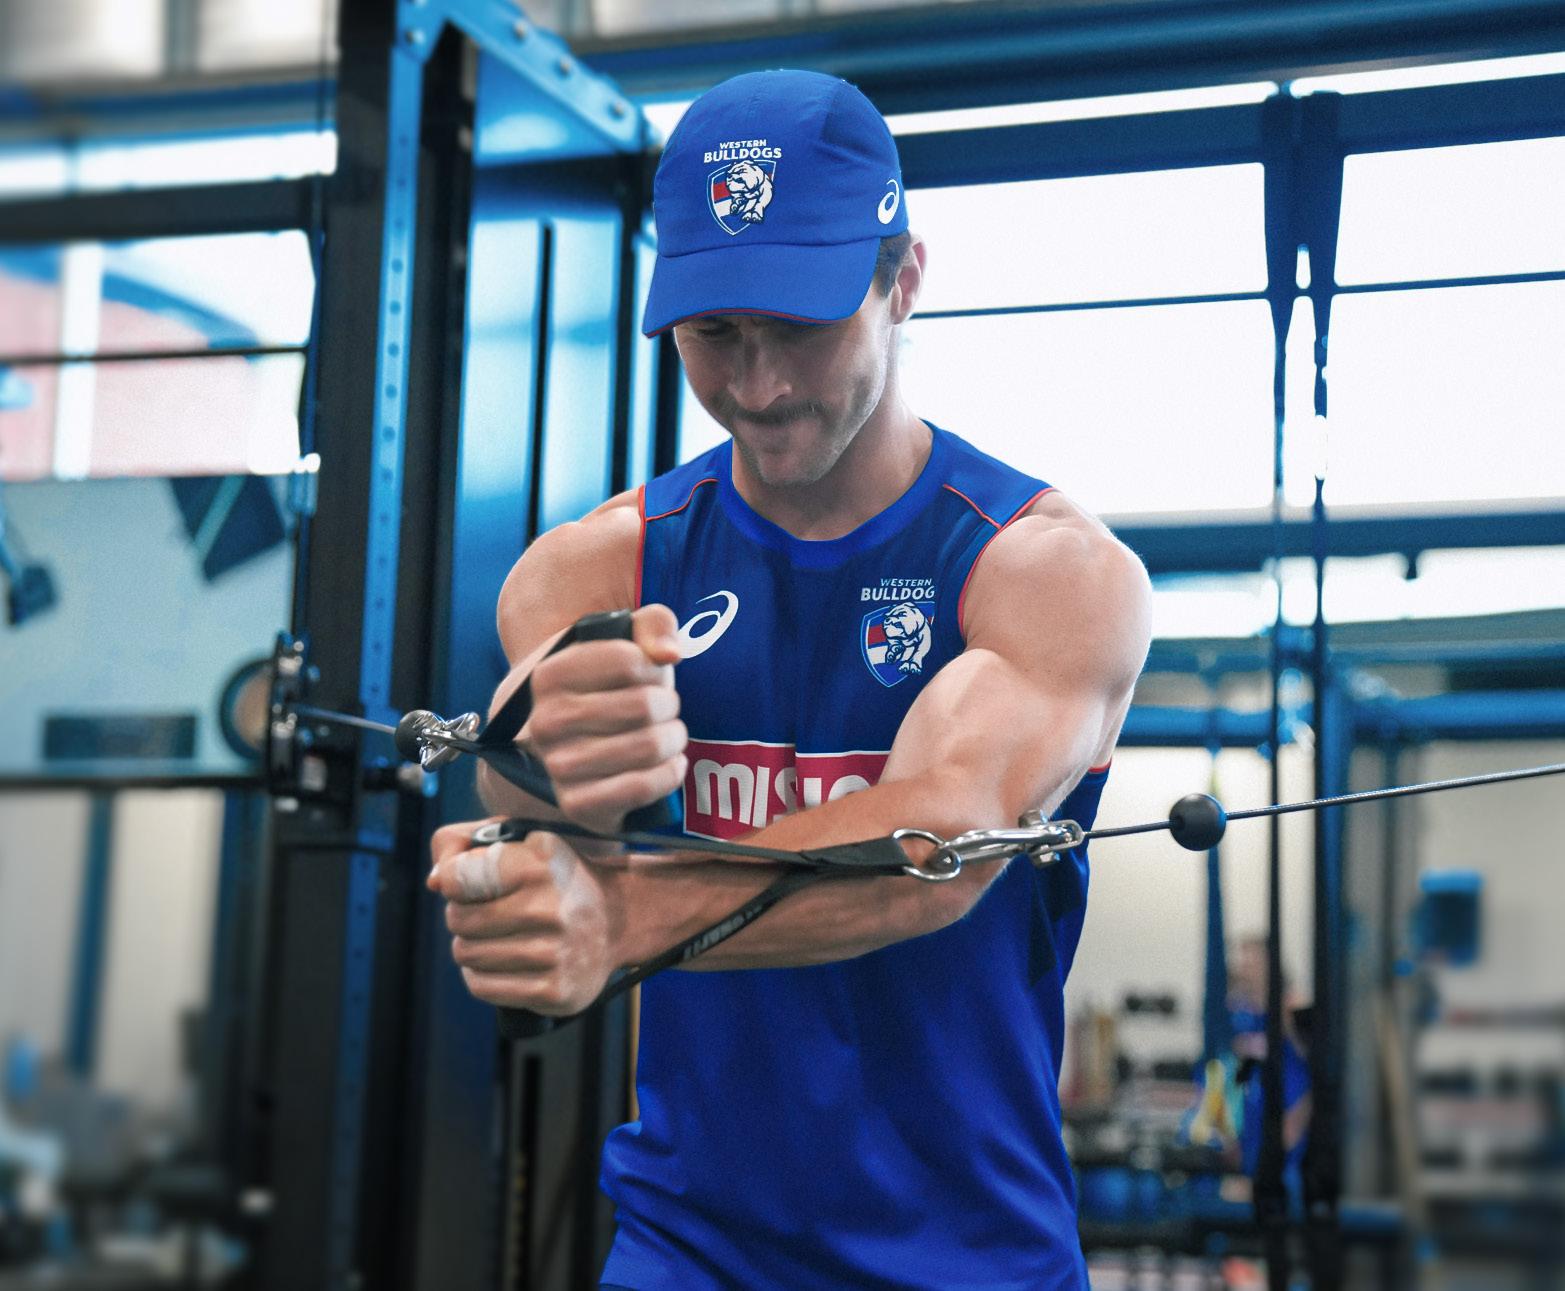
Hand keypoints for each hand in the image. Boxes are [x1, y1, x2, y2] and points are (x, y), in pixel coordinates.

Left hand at [428, 820, 623, 1015]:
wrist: (617, 920)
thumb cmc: (555, 878)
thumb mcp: (520, 842)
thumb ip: (464, 844)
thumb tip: (434, 881)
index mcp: (541, 863)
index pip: (458, 876)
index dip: (455, 880)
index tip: (472, 882)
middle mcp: (551, 908)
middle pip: (458, 919)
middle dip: (463, 915)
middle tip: (489, 911)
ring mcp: (555, 954)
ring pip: (466, 955)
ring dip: (472, 946)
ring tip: (498, 936)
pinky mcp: (554, 991)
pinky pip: (482, 987)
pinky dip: (481, 975)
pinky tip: (502, 962)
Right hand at [528, 604, 686, 832]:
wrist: (569, 746)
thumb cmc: (606, 687)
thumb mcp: (623, 643)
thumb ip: (652, 625)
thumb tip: (669, 653)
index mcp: (550, 674)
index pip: (628, 660)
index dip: (654, 667)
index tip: (651, 675)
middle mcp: (546, 721)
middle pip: (644, 705)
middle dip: (669, 705)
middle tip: (665, 708)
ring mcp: (558, 765)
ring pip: (649, 746)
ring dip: (674, 739)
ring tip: (668, 734)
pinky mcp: (578, 804)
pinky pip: (643, 787)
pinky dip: (670, 774)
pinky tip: (670, 764)